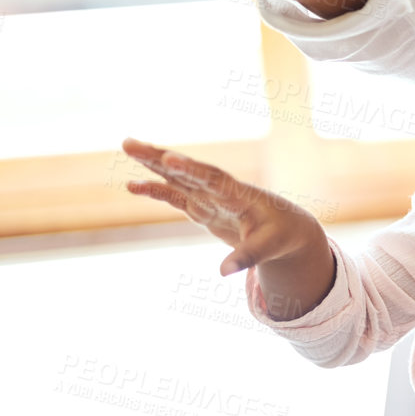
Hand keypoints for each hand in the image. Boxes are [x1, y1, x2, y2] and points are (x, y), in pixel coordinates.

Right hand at [122, 138, 332, 317]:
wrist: (287, 227)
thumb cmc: (281, 234)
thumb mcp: (269, 247)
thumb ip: (247, 256)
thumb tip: (223, 272)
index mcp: (238, 195)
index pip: (212, 179)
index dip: (191, 169)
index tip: (169, 158)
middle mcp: (220, 190)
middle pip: (187, 170)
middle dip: (159, 157)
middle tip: (129, 143)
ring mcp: (209, 196)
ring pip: (177, 177)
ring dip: (152, 163)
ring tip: (127, 147)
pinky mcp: (201, 206)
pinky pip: (174, 195)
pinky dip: (155, 190)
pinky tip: (133, 186)